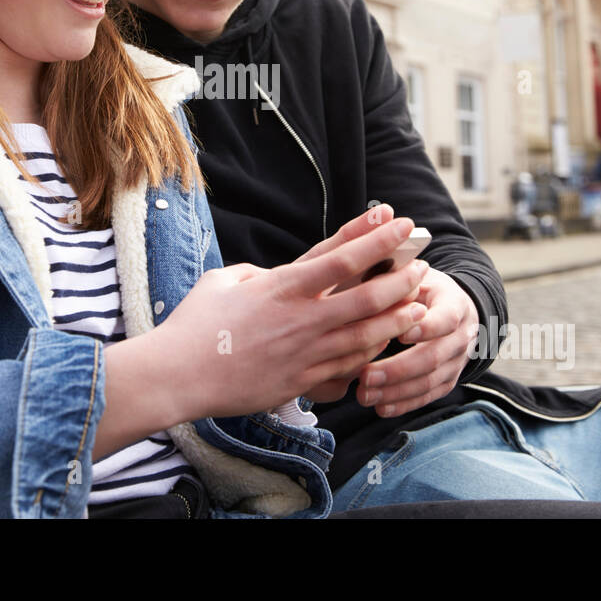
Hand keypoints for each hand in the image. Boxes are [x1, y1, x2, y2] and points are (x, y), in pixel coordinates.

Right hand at [154, 216, 429, 421]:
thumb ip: (256, 274)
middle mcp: (300, 319)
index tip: (396, 220)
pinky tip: (385, 344)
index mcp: (281, 287)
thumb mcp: (223, 281)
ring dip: (396, 318)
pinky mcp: (301, 381)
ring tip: (419, 305)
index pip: (339, 257)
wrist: (179, 376)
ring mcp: (304, 353)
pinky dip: (371, 353)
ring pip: (365, 335)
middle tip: (421, 265)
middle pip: (365, 297)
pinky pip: (347, 366)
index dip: (372, 237)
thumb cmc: (194, 325)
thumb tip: (272, 276)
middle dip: (398, 278)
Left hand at [354, 267, 479, 416]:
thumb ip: (394, 279)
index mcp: (454, 302)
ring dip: (396, 392)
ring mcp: (458, 360)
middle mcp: (463, 334)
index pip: (446, 319)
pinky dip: (404, 404)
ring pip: (430, 381)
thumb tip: (368, 286)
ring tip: (364, 395)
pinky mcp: (449, 379)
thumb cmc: (419, 285)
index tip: (397, 334)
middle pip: (434, 356)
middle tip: (365, 376)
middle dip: (398, 369)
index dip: (425, 329)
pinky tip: (380, 408)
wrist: (449, 306)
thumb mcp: (412, 274)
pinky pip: (429, 396)